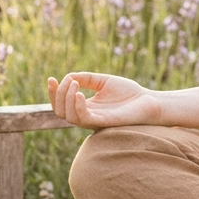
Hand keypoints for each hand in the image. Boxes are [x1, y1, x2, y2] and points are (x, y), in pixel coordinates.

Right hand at [47, 72, 161, 128]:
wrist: (148, 101)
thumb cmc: (129, 93)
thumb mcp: (103, 81)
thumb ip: (86, 78)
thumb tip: (68, 77)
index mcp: (85, 107)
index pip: (61, 104)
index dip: (53, 93)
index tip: (50, 78)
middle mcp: (87, 115)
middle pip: (60, 111)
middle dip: (57, 95)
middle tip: (65, 80)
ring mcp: (94, 120)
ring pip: (68, 116)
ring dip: (66, 98)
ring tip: (74, 84)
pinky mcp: (103, 122)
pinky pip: (84, 118)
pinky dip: (77, 106)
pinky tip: (79, 94)